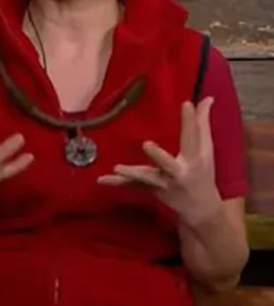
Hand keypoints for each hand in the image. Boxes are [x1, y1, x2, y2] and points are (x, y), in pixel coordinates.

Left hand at [97, 97, 221, 225]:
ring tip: (117, 167)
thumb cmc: (203, 173)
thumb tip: (206, 98)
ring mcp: (162, 183)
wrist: (200, 208)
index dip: (190, 121)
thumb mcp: (206, 149)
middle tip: (147, 144)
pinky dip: (115, 183)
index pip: (192, 137)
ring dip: (132, 173)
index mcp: (194, 159)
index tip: (186, 103)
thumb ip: (202, 124)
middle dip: (158, 156)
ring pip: (145, 178)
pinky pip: (130, 185)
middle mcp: (178, 172)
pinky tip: (99, 180)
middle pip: (167, 164)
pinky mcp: (149, 189)